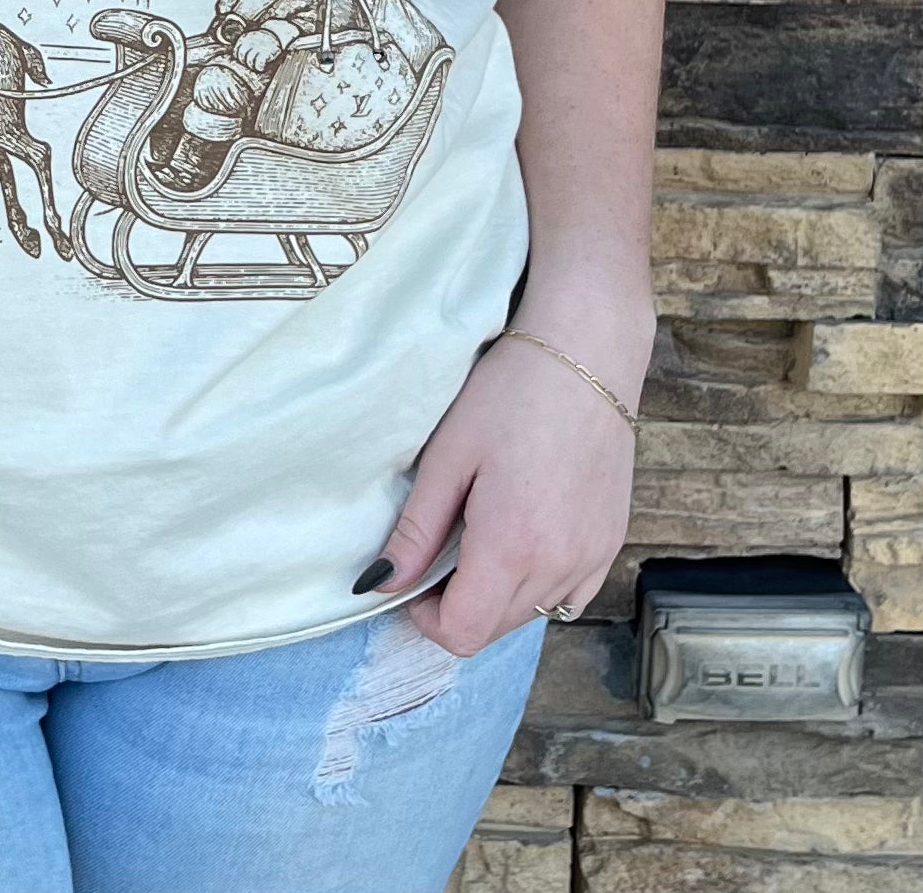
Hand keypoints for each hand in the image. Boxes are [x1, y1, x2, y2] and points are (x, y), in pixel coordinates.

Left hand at [358, 323, 643, 656]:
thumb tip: (379, 583)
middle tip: (440, 549)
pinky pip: (569, 594)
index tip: (413, 580)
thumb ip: (416, 531)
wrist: (586, 355)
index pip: (462, 633)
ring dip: (496, 595)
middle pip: (494, 630)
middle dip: (457, 606)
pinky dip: (537, 584)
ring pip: (531, 615)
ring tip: (481, 533)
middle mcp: (558, 567)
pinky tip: (523, 537)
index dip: (426, 617)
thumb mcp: (448, 456)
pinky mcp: (611, 544)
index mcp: (511, 547)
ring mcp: (592, 559)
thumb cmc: (511, 394)